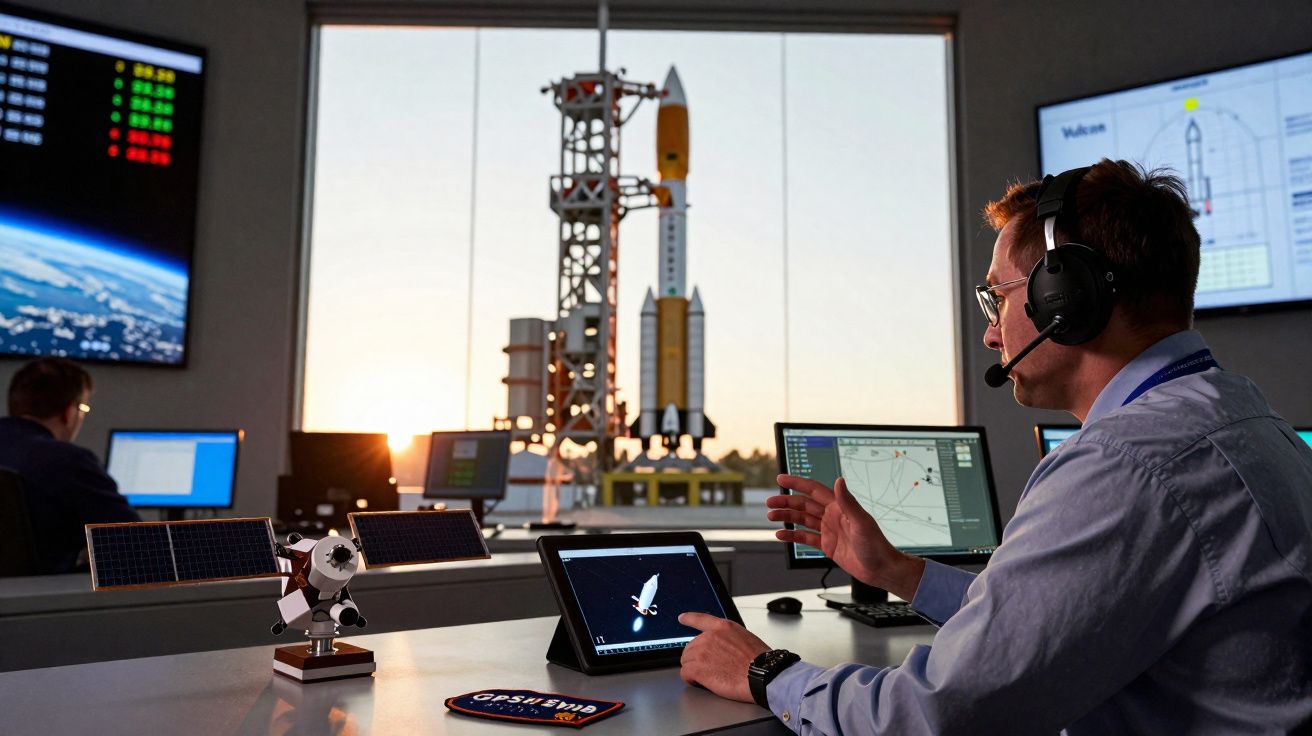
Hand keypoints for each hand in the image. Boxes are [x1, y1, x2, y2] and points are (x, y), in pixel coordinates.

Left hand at [678, 612, 770, 702]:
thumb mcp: (746, 638)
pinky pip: (685, 673)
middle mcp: (710, 637)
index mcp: (723, 628)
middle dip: (697, 658)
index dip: (690, 618)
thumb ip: (729, 639)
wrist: (763, 674)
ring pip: (686, 660)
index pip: (701, 619)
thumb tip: (724, 647)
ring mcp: (702, 652)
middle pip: (690, 646)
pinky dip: (690, 679)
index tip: (682, 618)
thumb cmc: (760, 661)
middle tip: (711, 668)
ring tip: (709, 677)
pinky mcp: (698, 668)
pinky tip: (699, 682)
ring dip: (694, 669)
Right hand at [767, 474, 925, 600]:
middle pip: (804, 504)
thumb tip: (839, 481)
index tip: (781, 479)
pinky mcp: (828, 545)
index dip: (797, 483)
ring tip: (771, 516)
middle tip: (770, 502)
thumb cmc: (876, 546)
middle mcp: (833, 516)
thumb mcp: (861, 522)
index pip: (813, 490)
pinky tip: (781, 535)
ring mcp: (829, 530)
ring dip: (787, 517)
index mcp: (840, 507)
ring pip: (802, 520)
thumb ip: (848, 501)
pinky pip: (806, 538)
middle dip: (786, 502)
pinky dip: (792, 536)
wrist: (881, 569)